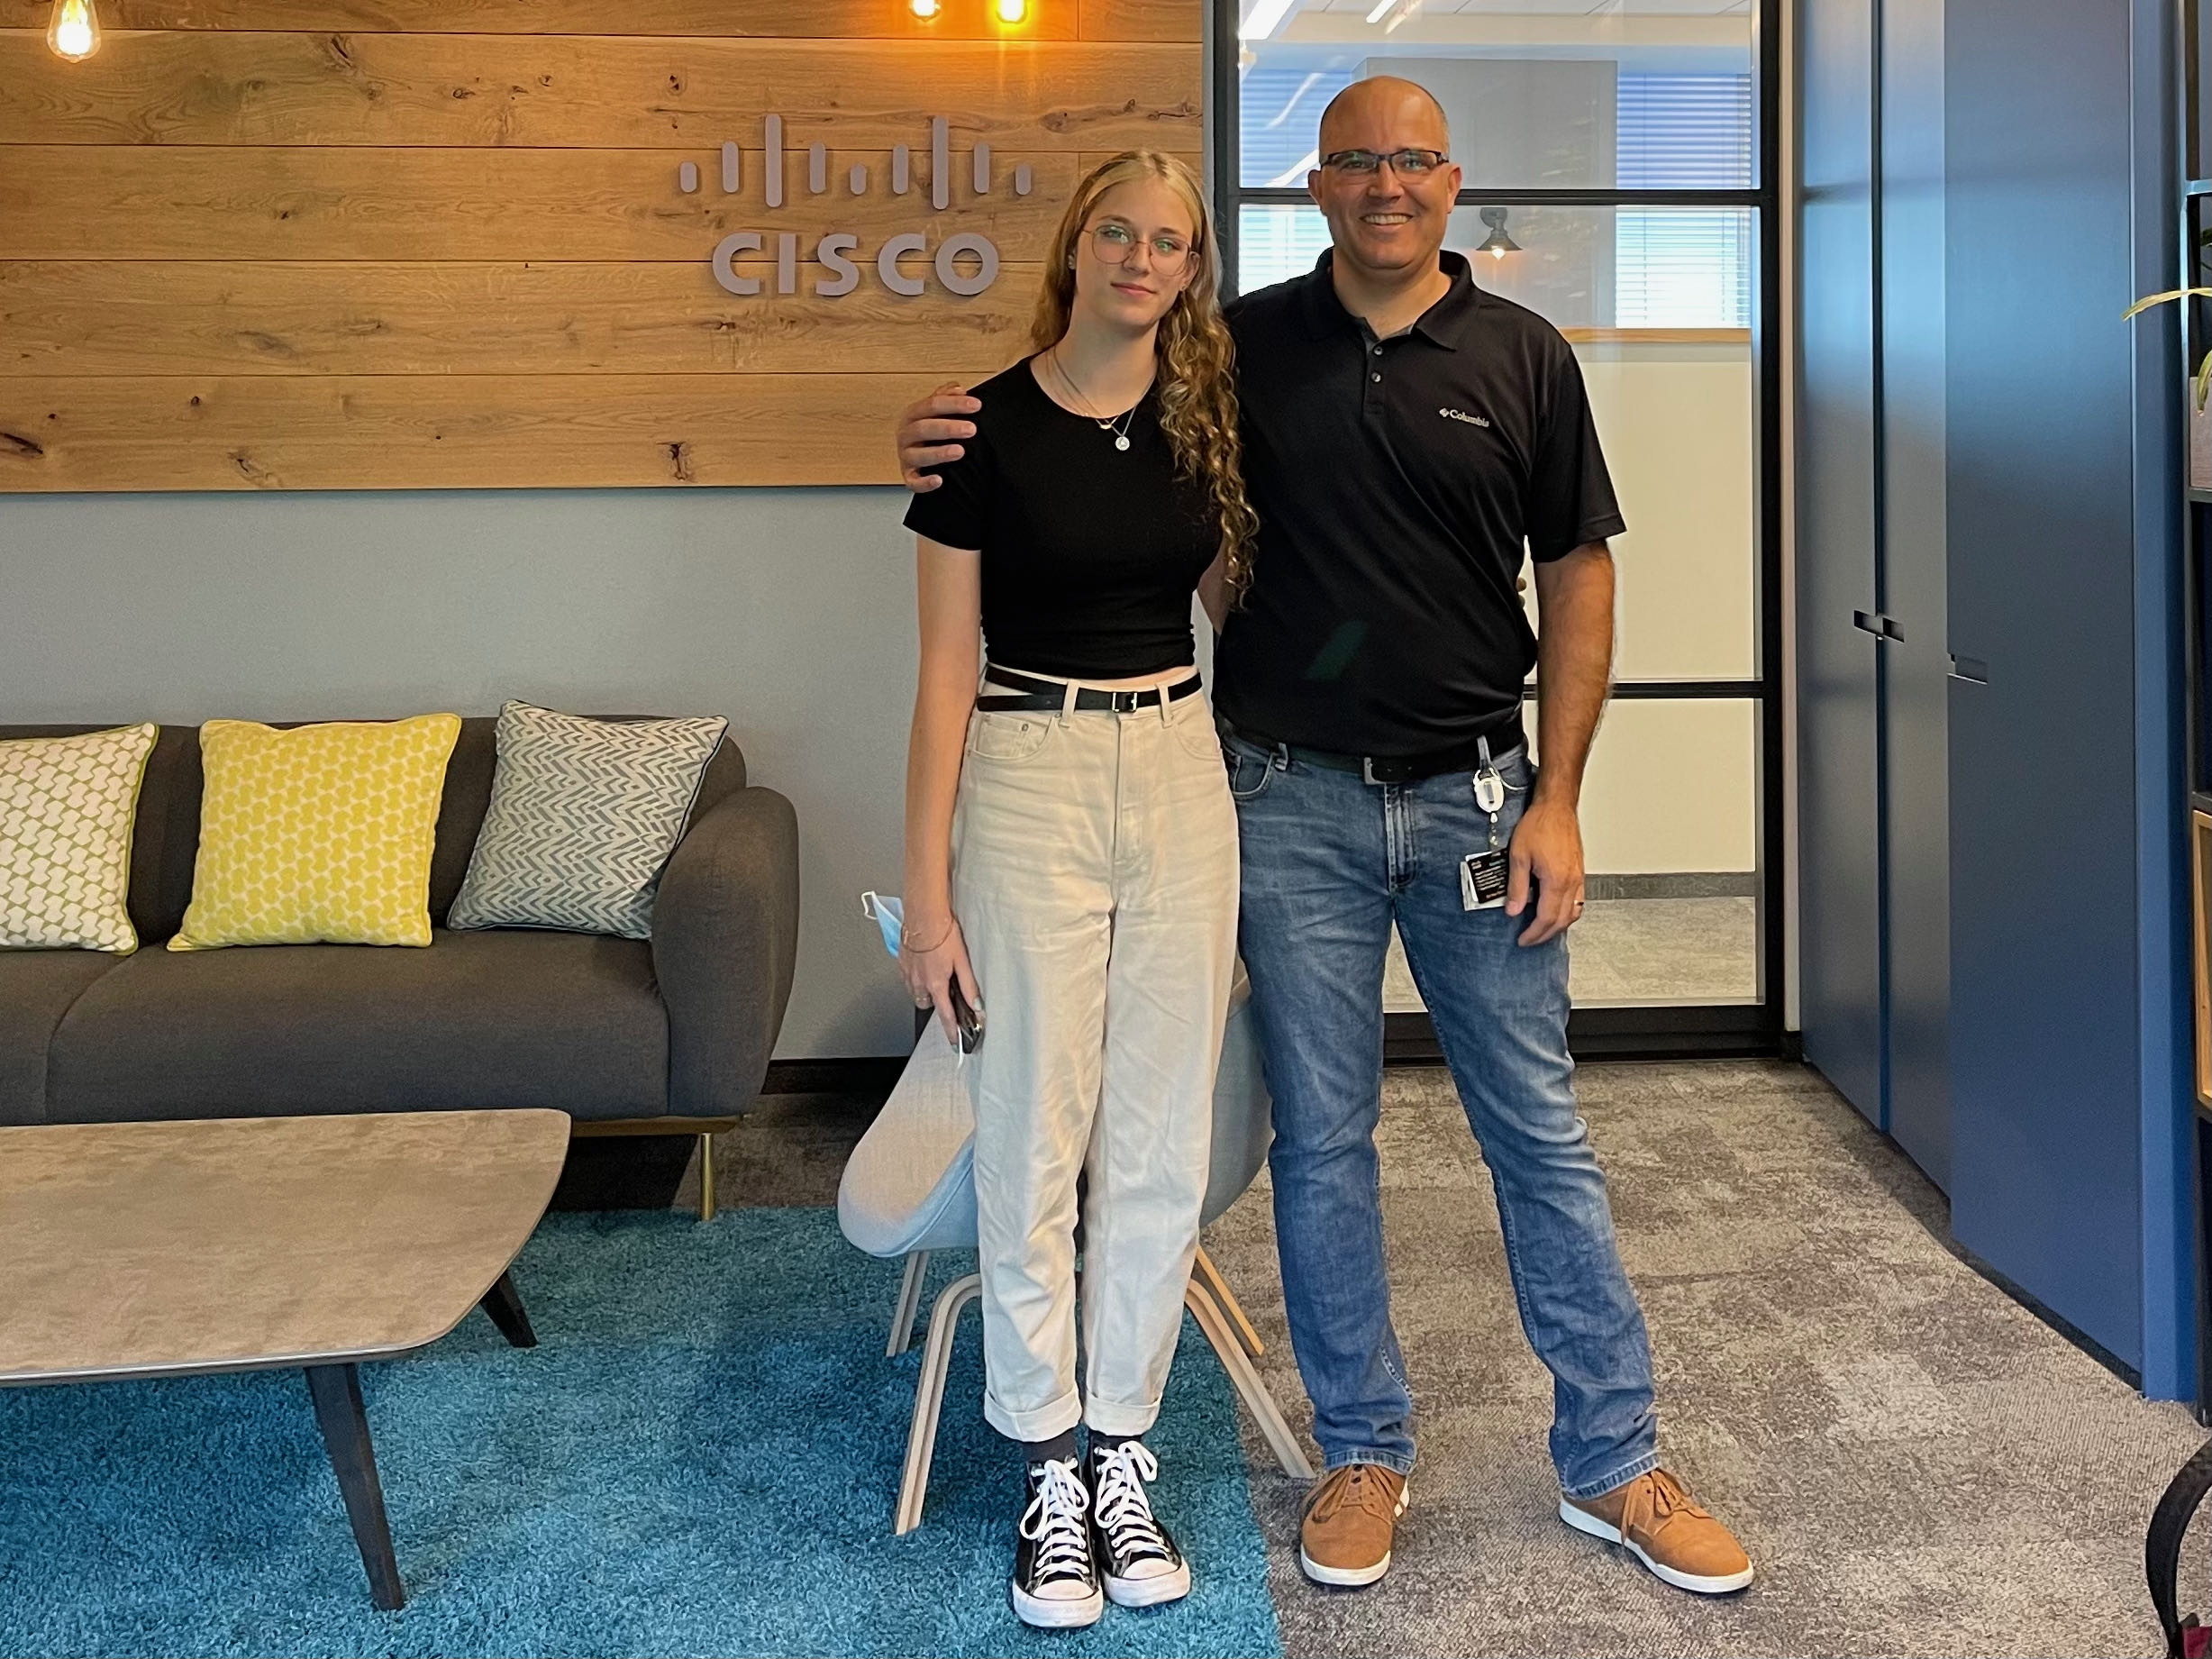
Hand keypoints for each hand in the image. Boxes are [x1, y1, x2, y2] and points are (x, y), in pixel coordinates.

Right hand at [898, 382, 982, 491]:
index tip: (976, 405)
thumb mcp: (936, 411)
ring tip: (959, 451)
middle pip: (923, 428)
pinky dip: (924, 483)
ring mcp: (906, 456)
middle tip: (971, 429)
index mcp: (912, 415)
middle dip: (948, 428)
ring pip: (917, 455)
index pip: (932, 404)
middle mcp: (905, 434)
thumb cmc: (929, 431)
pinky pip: (913, 482)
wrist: (917, 454)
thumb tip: (958, 388)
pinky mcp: (908, 476)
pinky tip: (939, 480)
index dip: (954, 404)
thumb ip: (945, 397)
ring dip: (939, 453)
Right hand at [898, 907, 982, 1045]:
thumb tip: (977, 1005)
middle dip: (936, 1003)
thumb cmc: (943, 933)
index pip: (945, 1015)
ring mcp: (908, 973)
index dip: (951, 1031)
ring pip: (916, 993)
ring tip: (936, 975)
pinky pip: (908, 979)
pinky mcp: (902, 963)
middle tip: (946, 993)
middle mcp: (919, 982)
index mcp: (936, 984)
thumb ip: (969, 985)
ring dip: (926, 990)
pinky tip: (924, 964)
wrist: (923, 914)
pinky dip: (916, 978)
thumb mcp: (962, 960)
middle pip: (927, 1005)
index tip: (954, 1043)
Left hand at [1506, 794, 1585, 945]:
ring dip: (1558, 926)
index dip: (1534, 933)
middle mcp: (1572, 882)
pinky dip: (1568, 913)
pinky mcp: (1580, 872)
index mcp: (1557, 880)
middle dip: (1545, 934)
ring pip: (1574, 913)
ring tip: (1542, 930)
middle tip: (1530, 939)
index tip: (1522, 939)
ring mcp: (1578, 877)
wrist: (1556, 808)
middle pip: (1562, 920)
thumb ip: (1516, 887)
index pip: (1546, 918)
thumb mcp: (1518, 856)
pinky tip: (1557, 912)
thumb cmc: (1539, 825)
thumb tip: (1513, 910)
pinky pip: (1578, 901)